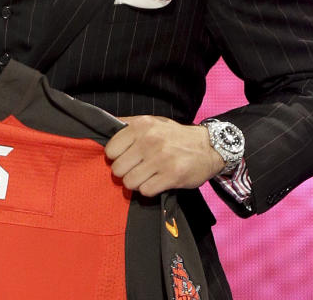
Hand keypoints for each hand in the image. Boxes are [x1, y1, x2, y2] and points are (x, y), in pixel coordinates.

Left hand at [104, 115, 225, 195]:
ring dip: (136, 183)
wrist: (208, 147)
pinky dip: (149, 189)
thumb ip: (127, 125)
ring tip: (146, 176)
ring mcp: (161, 158)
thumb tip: (104, 125)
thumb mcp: (151, 122)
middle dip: (125, 172)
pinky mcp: (172, 175)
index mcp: (142, 126)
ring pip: (130, 182)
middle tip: (135, 169)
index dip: (116, 157)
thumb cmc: (174, 136)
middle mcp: (150, 140)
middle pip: (118, 169)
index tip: (125, 158)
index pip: (110, 150)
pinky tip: (156, 181)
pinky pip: (146, 191)